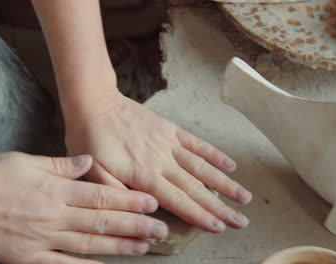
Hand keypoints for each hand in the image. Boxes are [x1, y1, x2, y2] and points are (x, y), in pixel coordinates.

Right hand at [0, 152, 167, 263]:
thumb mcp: (23, 161)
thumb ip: (59, 165)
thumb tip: (88, 161)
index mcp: (55, 191)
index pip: (101, 197)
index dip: (130, 202)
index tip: (152, 204)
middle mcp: (54, 216)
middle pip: (102, 222)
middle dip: (134, 226)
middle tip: (160, 230)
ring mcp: (42, 240)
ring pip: (88, 244)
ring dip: (119, 247)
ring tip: (143, 247)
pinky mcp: (28, 258)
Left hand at [65, 91, 252, 232]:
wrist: (95, 103)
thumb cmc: (91, 140)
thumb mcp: (94, 173)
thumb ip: (117, 194)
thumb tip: (143, 212)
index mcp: (144, 176)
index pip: (178, 201)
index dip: (200, 216)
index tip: (219, 227)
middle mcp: (162, 161)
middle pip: (197, 189)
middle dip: (221, 208)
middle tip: (241, 221)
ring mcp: (169, 144)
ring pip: (203, 168)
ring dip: (225, 184)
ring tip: (244, 197)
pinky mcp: (170, 130)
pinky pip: (197, 144)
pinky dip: (214, 154)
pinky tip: (230, 165)